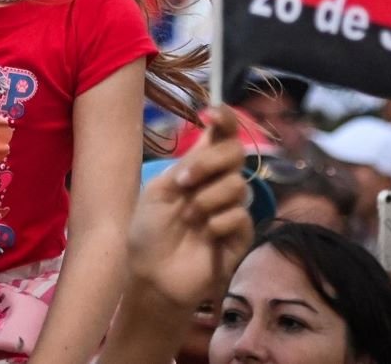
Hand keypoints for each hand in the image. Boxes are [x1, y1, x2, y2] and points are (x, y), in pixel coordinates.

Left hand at [125, 106, 255, 312]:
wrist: (152, 274)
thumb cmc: (149, 232)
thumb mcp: (159, 190)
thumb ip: (187, 163)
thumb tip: (211, 133)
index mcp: (199, 167)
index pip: (223, 135)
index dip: (225, 119)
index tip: (212, 114)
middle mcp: (220, 183)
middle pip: (236, 152)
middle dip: (209, 163)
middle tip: (183, 182)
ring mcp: (232, 208)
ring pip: (237, 185)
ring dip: (206, 200)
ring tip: (188, 219)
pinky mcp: (241, 235)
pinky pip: (240, 216)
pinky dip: (218, 223)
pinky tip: (205, 236)